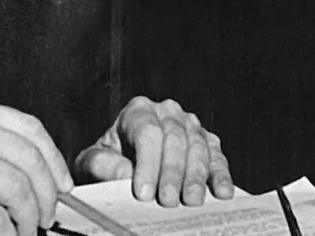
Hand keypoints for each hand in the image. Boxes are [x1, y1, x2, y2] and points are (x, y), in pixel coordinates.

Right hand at [0, 93, 71, 235]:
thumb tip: (40, 173)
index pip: (28, 127)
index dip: (53, 159)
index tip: (63, 184)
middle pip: (30, 156)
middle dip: (48, 192)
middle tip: (47, 215)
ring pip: (18, 186)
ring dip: (29, 216)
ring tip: (24, 229)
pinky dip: (7, 232)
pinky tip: (2, 235)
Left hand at [75, 96, 233, 206]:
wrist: (123, 163)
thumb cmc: (108, 161)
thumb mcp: (93, 161)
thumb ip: (102, 165)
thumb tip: (124, 175)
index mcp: (138, 111)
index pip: (147, 132)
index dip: (147, 163)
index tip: (142, 192)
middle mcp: (167, 112)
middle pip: (175, 140)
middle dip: (172, 173)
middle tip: (167, 201)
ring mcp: (190, 126)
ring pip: (199, 147)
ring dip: (196, 177)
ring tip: (191, 201)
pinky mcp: (208, 143)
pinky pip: (217, 157)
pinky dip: (221, 175)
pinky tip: (221, 192)